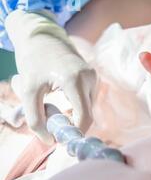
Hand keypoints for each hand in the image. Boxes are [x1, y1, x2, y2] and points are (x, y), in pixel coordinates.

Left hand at [6, 10, 95, 143]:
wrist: (42, 38)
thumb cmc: (33, 62)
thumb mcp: (27, 90)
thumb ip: (35, 118)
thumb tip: (49, 141)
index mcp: (74, 79)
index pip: (85, 116)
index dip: (75, 132)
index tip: (60, 139)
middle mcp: (89, 78)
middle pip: (87, 115)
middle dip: (71, 124)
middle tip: (52, 125)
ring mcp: (94, 78)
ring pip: (88, 109)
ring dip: (73, 116)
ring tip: (54, 109)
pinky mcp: (94, 78)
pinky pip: (88, 101)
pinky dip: (76, 108)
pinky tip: (61, 100)